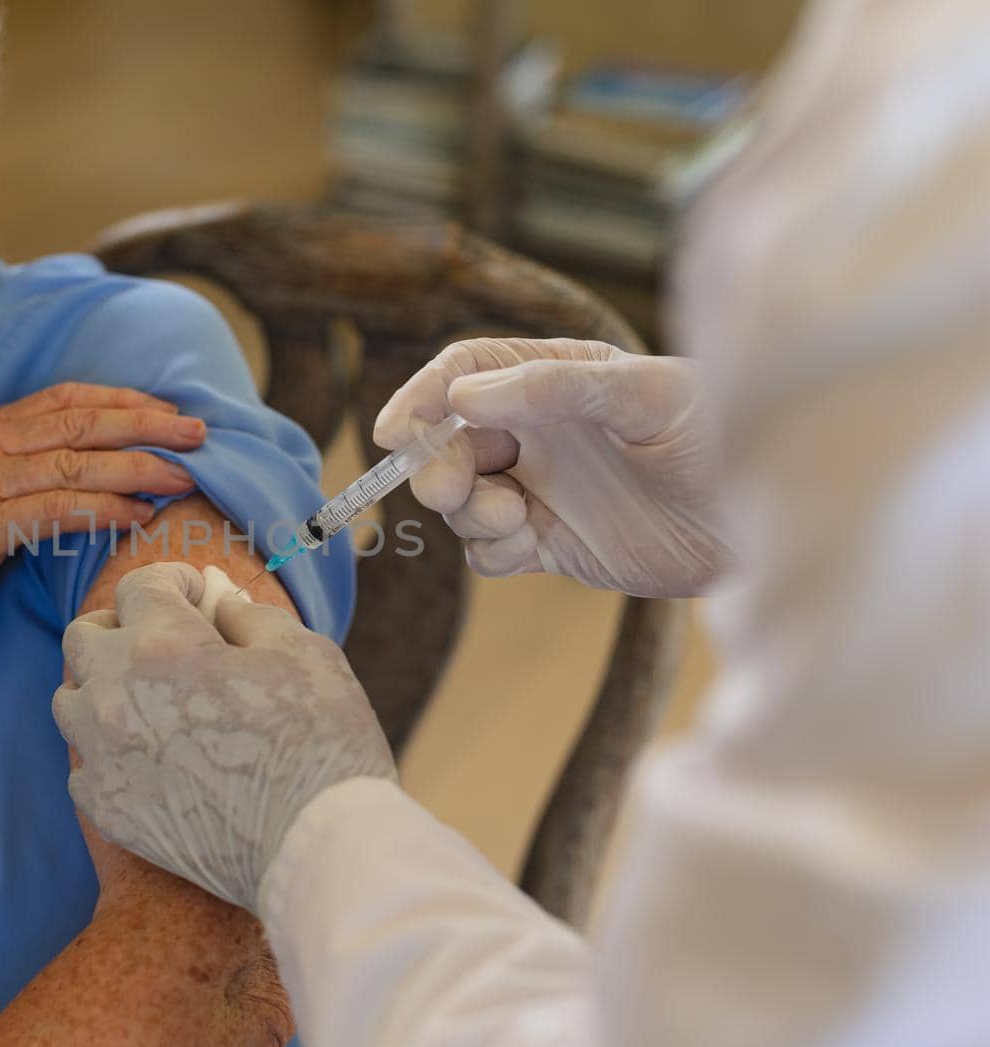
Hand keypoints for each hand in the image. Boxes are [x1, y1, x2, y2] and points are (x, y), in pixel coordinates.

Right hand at [0, 383, 202, 646]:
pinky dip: (105, 510)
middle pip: (81, 423)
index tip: (173, 411)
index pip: (68, 399)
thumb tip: (104, 467)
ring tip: (184, 477)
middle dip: (148, 424)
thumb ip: (29, 471)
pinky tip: (139, 516)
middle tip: (200, 433)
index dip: (126, 400)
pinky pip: (55, 511)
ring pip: (75, 464)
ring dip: (138, 467)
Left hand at [55, 563, 395, 911]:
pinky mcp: (106, 810)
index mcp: (162, 647)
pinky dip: (109, 752)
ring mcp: (103, 757)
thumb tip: (217, 604)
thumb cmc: (320, 746)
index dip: (174, 581)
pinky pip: (82, 764)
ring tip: (153, 701)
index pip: (140, 586)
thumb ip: (249, 615)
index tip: (197, 595)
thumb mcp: (304, 653)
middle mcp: (115, 696)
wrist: (314, 853)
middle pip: (84, 636)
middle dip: (124, 626)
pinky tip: (153, 758)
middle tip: (166, 640)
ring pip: (70, 700)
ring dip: (105, 688)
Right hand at [375, 337, 729, 597]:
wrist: (773, 528)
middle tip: (453, 491)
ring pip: (461, 498)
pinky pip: (488, 549)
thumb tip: (467, 396)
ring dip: (466, 511)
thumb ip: (557, 388)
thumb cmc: (724, 439)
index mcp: (557, 377)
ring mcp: (541, 487)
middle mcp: (540, 429)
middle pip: (449, 440)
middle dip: (436, 464)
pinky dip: (490, 551)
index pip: (466, 374)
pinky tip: (529, 546)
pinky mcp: (551, 543)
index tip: (393, 431)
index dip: (422, 397)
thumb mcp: (649, 399)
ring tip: (513, 521)